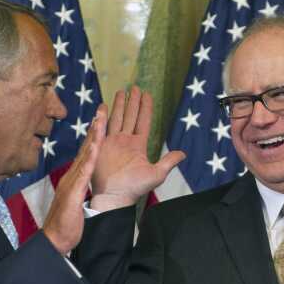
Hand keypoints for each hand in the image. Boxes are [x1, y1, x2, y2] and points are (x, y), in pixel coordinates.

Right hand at [42, 106, 104, 253]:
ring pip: (85, 155)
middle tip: (102, 109)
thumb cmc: (67, 224)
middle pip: (86, 148)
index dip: (94, 137)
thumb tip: (82, 180)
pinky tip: (96, 146)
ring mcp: (72, 182)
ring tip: (101, 119)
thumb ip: (78, 189)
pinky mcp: (73, 191)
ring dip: (93, 137)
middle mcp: (72, 176)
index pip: (87, 154)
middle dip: (94, 128)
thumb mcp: (75, 202)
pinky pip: (83, 172)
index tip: (101, 120)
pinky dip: (90, 158)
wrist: (55, 238)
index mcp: (75, 178)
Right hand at [89, 86, 185, 210]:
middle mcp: (125, 141)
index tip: (147, 94)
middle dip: (132, 102)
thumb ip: (169, 161)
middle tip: (134, 87)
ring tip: (121, 91)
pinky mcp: (100, 146)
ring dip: (118, 105)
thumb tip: (183, 154)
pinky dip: (101, 116)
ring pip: (116, 118)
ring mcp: (112, 142)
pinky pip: (101, 127)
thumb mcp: (156, 174)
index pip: (143, 121)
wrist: (114, 195)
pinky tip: (102, 106)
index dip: (146, 108)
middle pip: (129, 116)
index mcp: (138, 145)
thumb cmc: (135, 188)